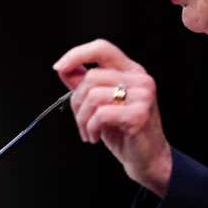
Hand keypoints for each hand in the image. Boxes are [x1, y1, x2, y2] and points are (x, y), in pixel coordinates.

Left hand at [53, 39, 171, 196]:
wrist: (147, 159)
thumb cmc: (124, 130)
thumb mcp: (101, 102)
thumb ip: (83, 83)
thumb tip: (63, 67)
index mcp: (131, 70)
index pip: (102, 48)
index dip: (77, 54)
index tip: (60, 67)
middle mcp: (140, 79)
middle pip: (91, 77)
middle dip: (77, 101)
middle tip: (80, 119)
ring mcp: (143, 95)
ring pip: (93, 96)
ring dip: (82, 118)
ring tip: (88, 130)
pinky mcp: (139, 114)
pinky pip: (100, 114)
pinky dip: (91, 128)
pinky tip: (95, 136)